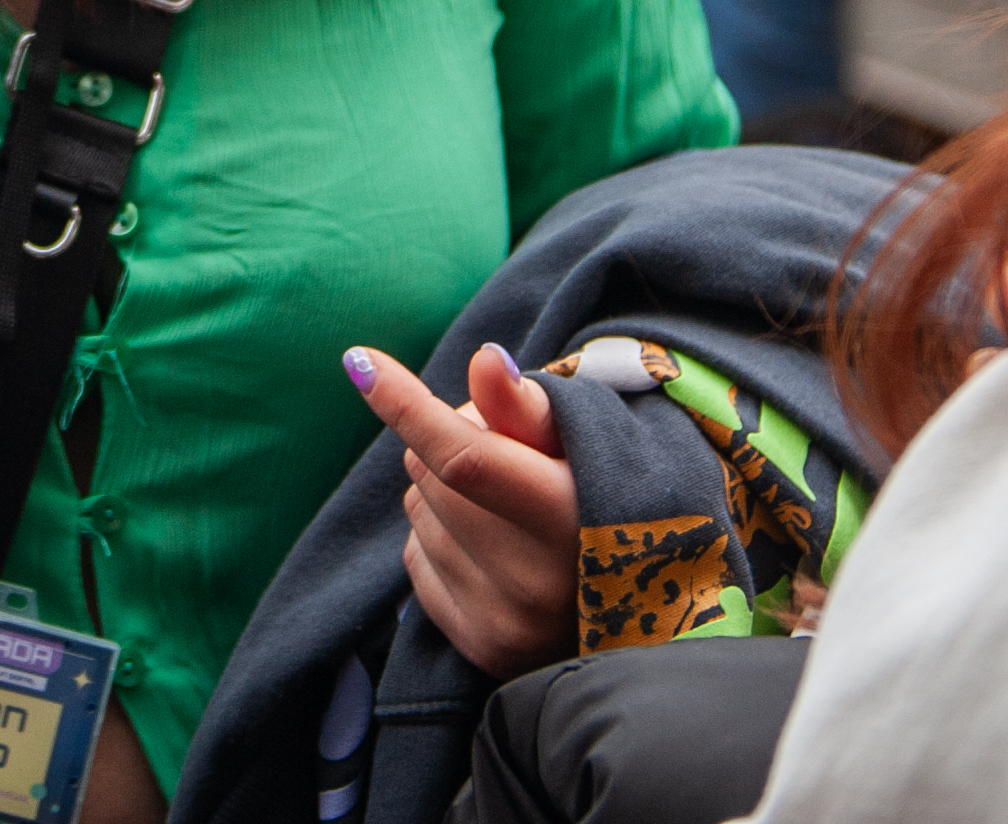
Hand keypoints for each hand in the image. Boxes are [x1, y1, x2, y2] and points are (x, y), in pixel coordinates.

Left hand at [345, 341, 578, 678]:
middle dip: (450, 445)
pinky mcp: (483, 648)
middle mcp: (533, 580)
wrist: (648, 602)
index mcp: (567, 517)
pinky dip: (436, 540)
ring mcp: (505, 621)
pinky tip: (491, 546)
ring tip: (507, 508)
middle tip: (508, 456)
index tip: (360, 361)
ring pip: (417, 514)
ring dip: (443, 494)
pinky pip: (414, 562)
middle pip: (430, 474)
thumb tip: (484, 360)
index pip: (465, 456)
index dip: (408, 406)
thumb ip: (527, 405)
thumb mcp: (584, 443)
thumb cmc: (606, 497)